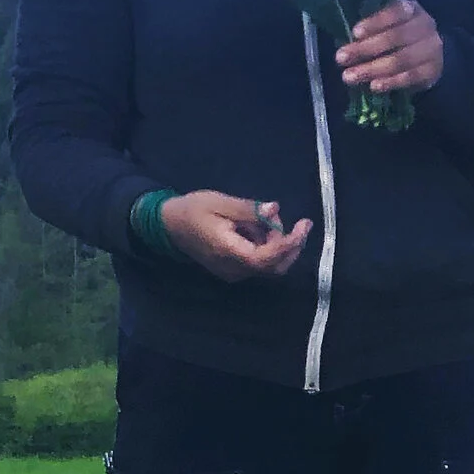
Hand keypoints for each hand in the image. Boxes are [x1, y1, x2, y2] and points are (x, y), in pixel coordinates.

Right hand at [161, 191, 313, 282]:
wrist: (169, 226)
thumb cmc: (193, 211)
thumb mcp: (220, 202)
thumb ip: (249, 209)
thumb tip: (275, 209)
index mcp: (228, 251)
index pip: (267, 258)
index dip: (290, 244)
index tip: (304, 224)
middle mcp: (232, 268)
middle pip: (274, 267)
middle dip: (290, 244)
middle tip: (286, 219)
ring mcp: (233, 272)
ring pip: (269, 267)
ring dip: (278, 244)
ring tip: (265, 218)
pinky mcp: (233, 270)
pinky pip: (259, 264)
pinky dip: (268, 247)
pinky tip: (259, 229)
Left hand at [338, 0, 443, 96]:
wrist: (425, 57)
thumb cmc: (394, 38)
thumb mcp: (382, 27)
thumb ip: (368, 30)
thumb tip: (346, 40)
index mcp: (410, 9)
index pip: (396, 11)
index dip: (376, 22)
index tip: (355, 32)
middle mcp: (425, 25)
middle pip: (396, 37)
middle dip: (366, 48)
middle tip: (340, 58)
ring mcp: (432, 48)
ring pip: (402, 59)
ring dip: (373, 69)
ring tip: (348, 77)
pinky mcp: (433, 70)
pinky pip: (412, 77)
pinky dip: (391, 82)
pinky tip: (374, 86)